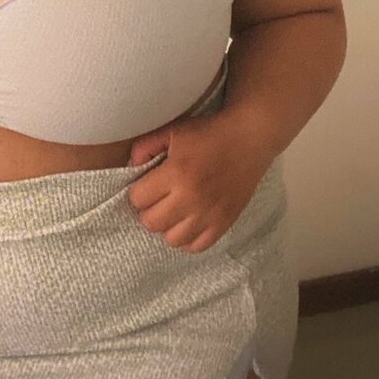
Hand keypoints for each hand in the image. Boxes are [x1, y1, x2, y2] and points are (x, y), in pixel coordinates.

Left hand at [126, 107, 271, 252]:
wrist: (248, 140)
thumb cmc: (207, 134)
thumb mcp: (172, 131)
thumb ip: (145, 147)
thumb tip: (131, 167)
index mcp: (176, 173)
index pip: (139, 199)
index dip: (138, 191)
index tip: (146, 185)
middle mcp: (191, 198)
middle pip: (151, 223)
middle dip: (148, 210)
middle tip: (157, 199)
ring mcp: (209, 214)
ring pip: (172, 239)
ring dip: (167, 226)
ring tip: (172, 211)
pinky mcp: (224, 223)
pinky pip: (197, 246)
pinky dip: (188, 238)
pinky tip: (188, 222)